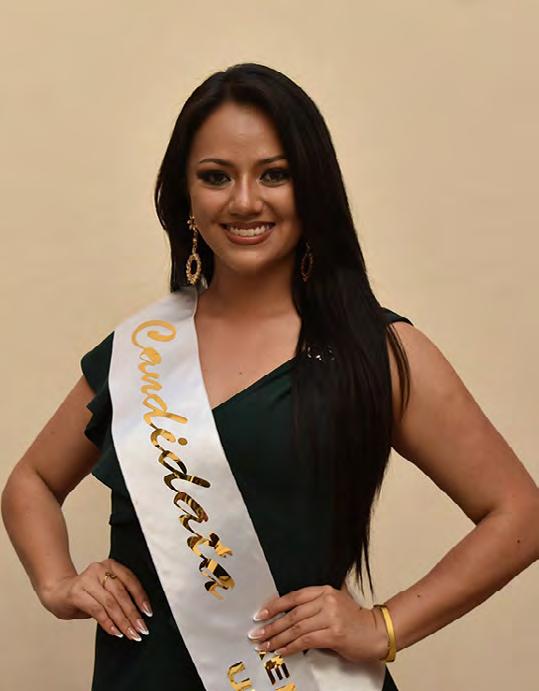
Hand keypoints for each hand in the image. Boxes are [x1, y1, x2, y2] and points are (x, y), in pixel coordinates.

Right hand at [38, 558, 152, 641]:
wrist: (56, 592)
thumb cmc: (85, 593)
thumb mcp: (104, 590)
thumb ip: (119, 596)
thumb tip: (138, 615)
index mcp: (110, 565)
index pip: (130, 580)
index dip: (140, 597)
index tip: (148, 613)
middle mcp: (100, 569)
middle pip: (121, 593)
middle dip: (133, 614)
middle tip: (141, 628)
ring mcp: (87, 579)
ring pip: (110, 603)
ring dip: (122, 621)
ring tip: (130, 633)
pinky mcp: (77, 592)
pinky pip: (97, 610)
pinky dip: (108, 623)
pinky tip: (115, 631)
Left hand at [247, 585, 388, 660]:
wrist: (377, 632)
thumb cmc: (354, 621)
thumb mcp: (334, 605)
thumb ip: (314, 607)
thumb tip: (286, 618)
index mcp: (324, 590)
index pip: (294, 596)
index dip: (275, 606)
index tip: (261, 614)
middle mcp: (327, 600)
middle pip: (292, 614)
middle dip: (272, 625)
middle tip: (257, 634)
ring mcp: (331, 617)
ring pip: (297, 628)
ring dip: (278, 639)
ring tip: (266, 645)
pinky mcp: (334, 634)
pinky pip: (306, 641)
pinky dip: (291, 647)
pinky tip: (282, 651)